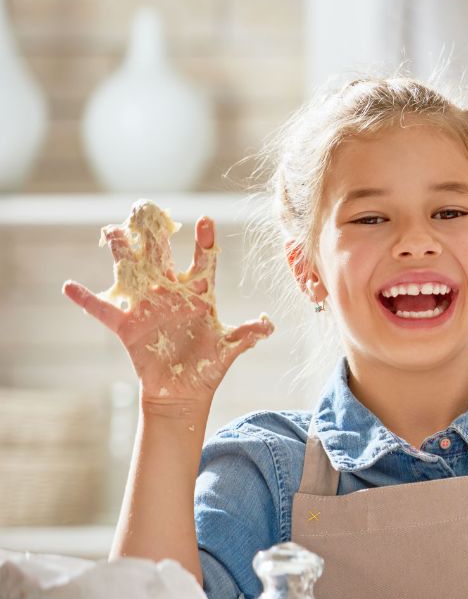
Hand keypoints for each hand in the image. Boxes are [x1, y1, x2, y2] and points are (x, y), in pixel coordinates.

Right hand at [62, 215, 273, 406]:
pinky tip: (69, 287)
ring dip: (121, 253)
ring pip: (131, 272)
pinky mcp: (127, 326)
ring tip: (111, 231)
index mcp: (199, 294)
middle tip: (145, 206)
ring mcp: (147, 307)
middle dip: (154, 231)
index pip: (204, 262)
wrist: (183, 392)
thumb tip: (268, 325)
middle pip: (160, 256)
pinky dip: (85, 300)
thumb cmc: (208, 366)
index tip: (207, 220)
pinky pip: (103, 310)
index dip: (205, 242)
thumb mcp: (230, 349)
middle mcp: (171, 293)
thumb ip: (248, 334)